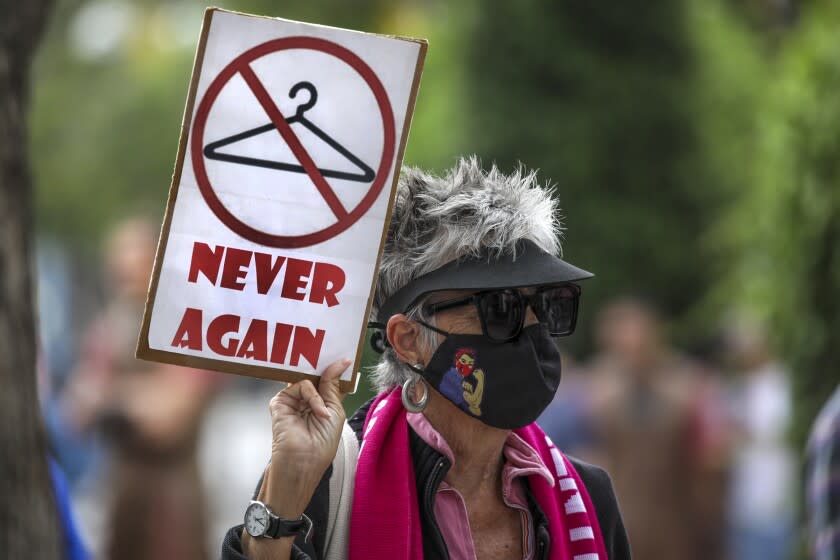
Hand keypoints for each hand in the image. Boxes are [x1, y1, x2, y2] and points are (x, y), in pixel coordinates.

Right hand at [263, 358, 351, 517]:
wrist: (304, 462)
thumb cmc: (322, 444)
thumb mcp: (335, 410)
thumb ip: (333, 385)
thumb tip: (341, 362)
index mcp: (321, 403)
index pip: (328, 380)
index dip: (336, 369)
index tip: (346, 357)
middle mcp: (307, 400)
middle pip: (316, 375)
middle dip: (326, 369)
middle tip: (334, 362)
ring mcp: (293, 400)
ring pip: (308, 379)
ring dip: (320, 393)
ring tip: (322, 412)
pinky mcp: (280, 402)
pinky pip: (299, 386)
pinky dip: (311, 396)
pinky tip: (316, 412)